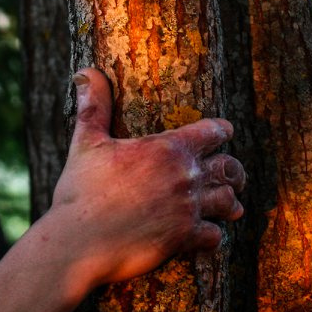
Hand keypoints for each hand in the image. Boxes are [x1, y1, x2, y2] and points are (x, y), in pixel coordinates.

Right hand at [45, 68, 245, 291]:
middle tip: (233, 175)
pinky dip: (214, 235)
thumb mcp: (86, 142)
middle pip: (229, 168)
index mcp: (167, 148)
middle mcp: (185, 176)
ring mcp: (188, 209)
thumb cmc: (81, 190)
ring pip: (228, 202)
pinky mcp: (184, 239)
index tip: (224, 132)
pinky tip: (208, 235)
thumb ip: (94, 106)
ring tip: (231, 206)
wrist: (79, 241)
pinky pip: (215, 236)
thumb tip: (87, 71)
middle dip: (233, 170)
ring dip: (229, 203)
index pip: (212, 132)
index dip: (221, 130)